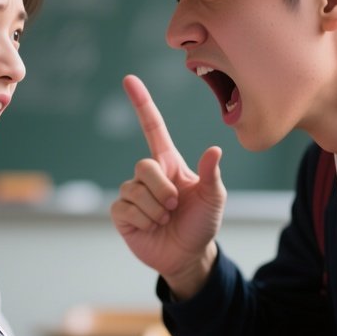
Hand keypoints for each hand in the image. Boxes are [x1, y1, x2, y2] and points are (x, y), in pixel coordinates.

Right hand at [110, 75, 226, 298]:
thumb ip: (212, 174)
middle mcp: (148, 175)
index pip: (152, 128)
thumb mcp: (214, 199)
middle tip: (174, 206)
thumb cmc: (202, 223)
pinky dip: (143, 220)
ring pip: (135, 190)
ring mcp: (133, 194)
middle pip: (143, 165)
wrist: (189, 256)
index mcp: (169, 164)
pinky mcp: (122, 213)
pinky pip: (125, 208)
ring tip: (165, 219)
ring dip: (155, 209)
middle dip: (162, 189)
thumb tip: (214, 149)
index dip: (142, 104)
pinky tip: (151, 226)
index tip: (129, 80)